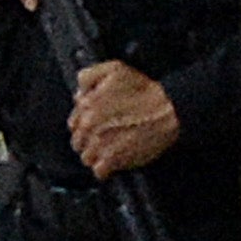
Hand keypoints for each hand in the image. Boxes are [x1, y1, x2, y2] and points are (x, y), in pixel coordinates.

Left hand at [69, 60, 180, 177]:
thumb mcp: (114, 69)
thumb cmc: (144, 90)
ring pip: (86, 158)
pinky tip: (114, 161)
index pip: (73, 123)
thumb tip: (78, 93)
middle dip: (89, 141)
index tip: (96, 126)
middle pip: (78, 142)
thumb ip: (89, 77)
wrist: (167, 110)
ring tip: (110, 150)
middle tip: (105, 138)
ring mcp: (100, 144)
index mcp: (87, 106)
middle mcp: (90, 126)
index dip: (84, 124)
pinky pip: (99, 171)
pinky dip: (105, 169)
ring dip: (96, 156)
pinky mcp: (114, 160)